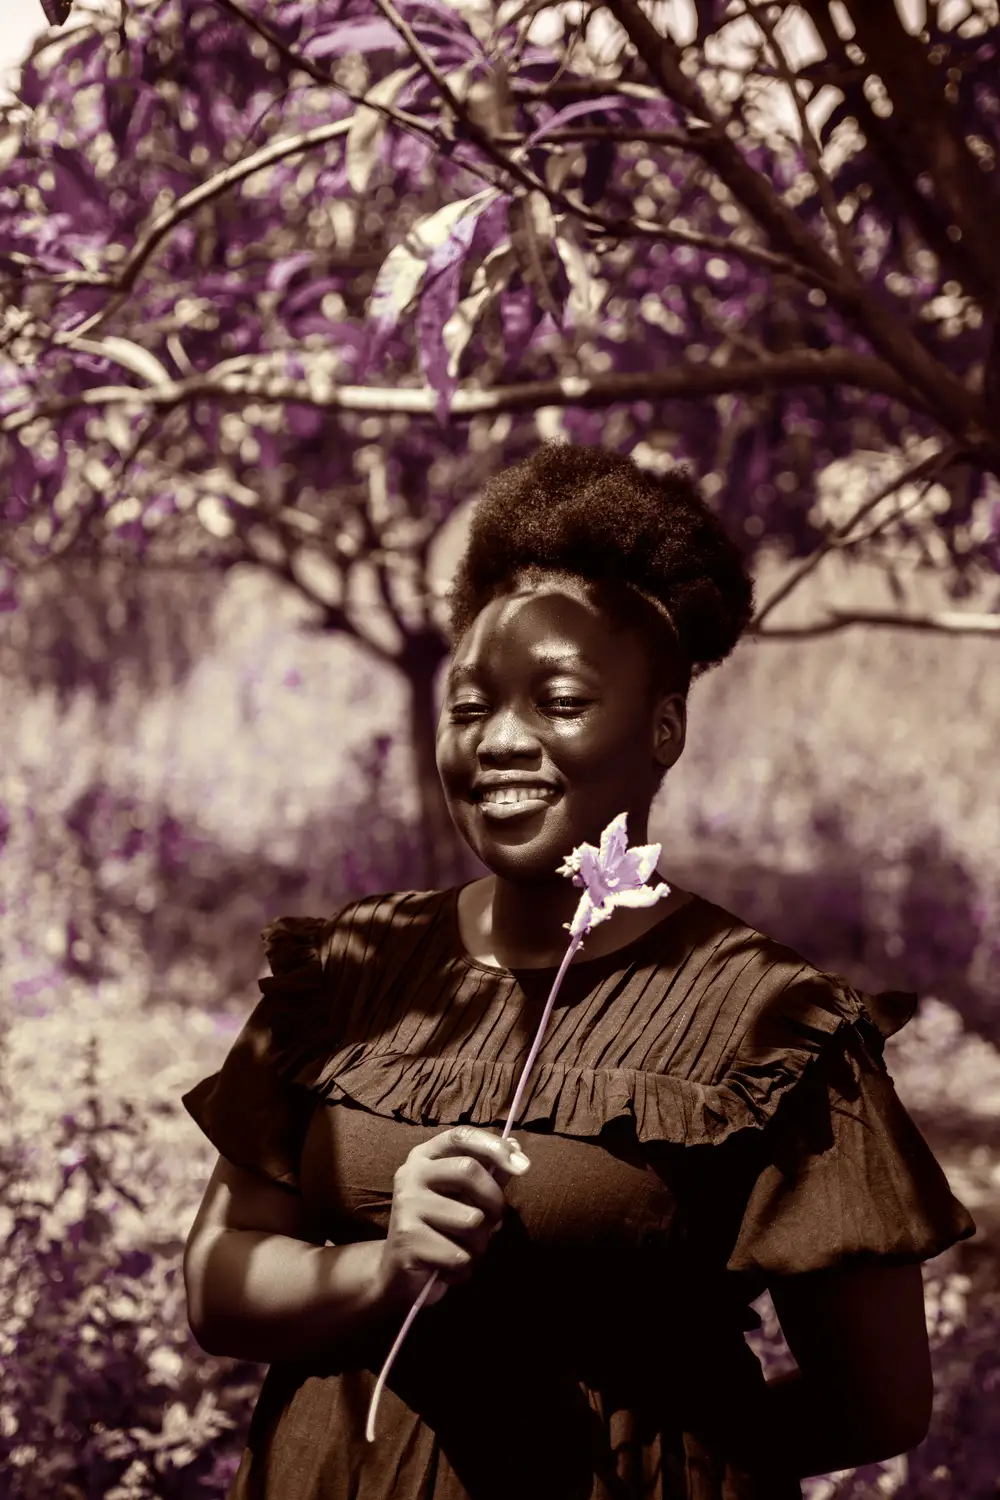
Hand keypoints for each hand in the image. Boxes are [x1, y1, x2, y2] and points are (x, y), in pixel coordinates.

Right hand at [376, 1125, 530, 1309]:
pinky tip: (449, 1268)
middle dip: (494, 1201)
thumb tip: (515, 1146)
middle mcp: (410, 1175)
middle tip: (494, 1222)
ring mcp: (406, 1206)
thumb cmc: (439, 1228)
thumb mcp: (463, 1197)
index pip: (461, 1136)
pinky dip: (464, 1268)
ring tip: (465, 1249)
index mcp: (424, 1157)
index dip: (494, 1146)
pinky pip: (459, 1255)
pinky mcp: (407, 1240)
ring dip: (480, 1243)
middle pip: (468, 1170)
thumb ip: (488, 1172)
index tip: (523, 1166)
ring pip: (471, 1220)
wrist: (398, 1273)